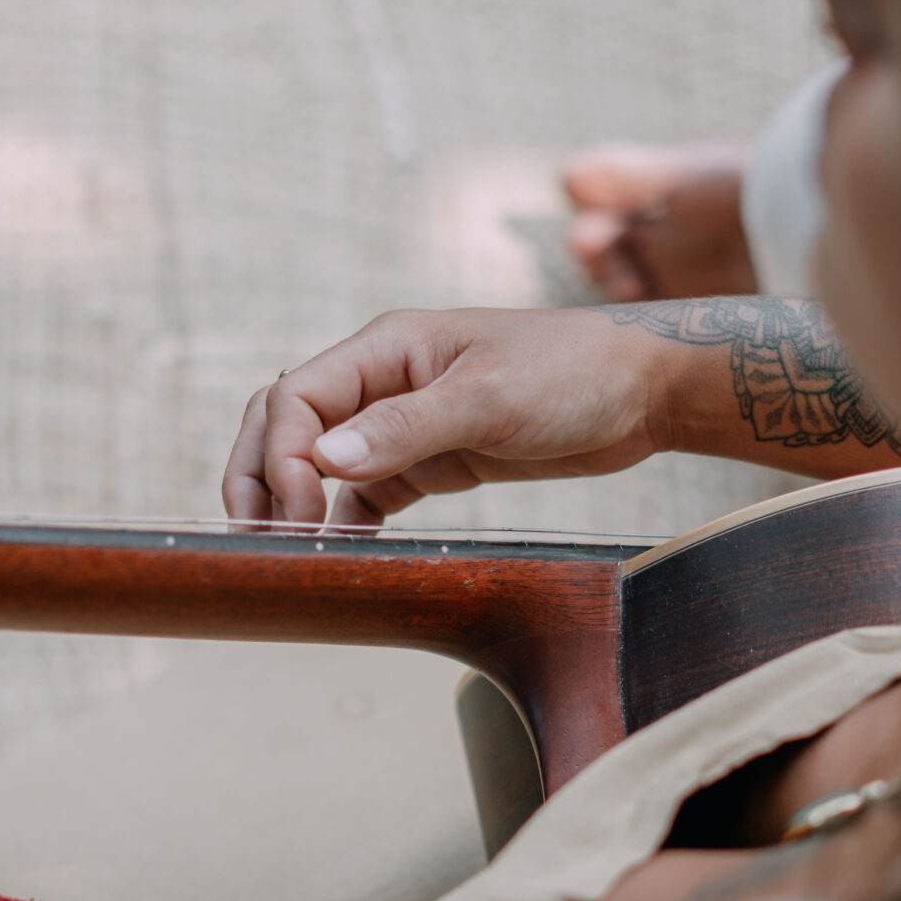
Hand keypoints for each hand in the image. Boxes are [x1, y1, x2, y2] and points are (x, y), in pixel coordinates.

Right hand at [223, 308, 667, 525]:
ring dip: (294, 502)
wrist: (644, 391)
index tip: (295, 509)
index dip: (280, 454)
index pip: (296, 396)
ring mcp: (405, 422)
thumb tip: (324, 457)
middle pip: (289, 424)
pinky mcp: (431, 460)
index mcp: (387, 347)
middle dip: (261, 475)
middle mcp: (385, 381)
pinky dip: (345, 522)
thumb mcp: (490, 397)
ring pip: (318, 462)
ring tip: (288, 552)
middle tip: (256, 536)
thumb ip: (407, 427)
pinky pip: (365, 493)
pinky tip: (342, 552)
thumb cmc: (574, 372)